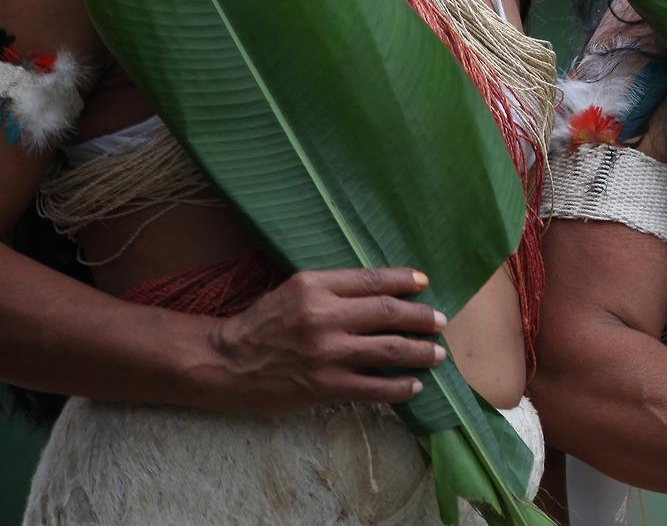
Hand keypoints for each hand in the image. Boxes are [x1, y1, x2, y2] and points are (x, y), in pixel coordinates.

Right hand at [195, 266, 447, 411]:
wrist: (226, 362)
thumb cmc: (263, 323)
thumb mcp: (295, 290)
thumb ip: (335, 287)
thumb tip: (382, 290)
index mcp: (316, 286)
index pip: (373, 280)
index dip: (404, 281)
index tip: (424, 284)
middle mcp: (324, 316)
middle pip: (389, 312)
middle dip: (421, 318)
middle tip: (441, 322)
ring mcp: (327, 353)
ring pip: (389, 350)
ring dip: (419, 352)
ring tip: (437, 354)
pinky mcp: (325, 386)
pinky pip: (374, 387)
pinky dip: (399, 386)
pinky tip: (414, 385)